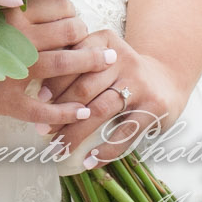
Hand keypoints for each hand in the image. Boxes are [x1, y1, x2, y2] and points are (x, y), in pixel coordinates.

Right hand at [0, 0, 115, 127]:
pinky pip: (48, 109)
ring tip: (108, 64)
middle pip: (69, 32)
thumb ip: (3, 7)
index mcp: (9, 13)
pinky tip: (84, 112)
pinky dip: (70, 113)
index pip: (58, 6)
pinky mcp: (9, 101)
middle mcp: (16, 38)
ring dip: (91, 64)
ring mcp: (14, 70)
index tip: (76, 20)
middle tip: (98, 43)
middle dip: (88, 37)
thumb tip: (30, 2)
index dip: (74, 13)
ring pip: (66, 64)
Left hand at [45, 27, 187, 167]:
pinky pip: (125, 133)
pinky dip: (105, 150)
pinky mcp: (152, 109)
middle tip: (41, 129)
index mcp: (104, 41)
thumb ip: (74, 60)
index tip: (38, 100)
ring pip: (100, 111)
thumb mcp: (100, 55)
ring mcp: (139, 85)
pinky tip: (89, 160)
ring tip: (59, 148)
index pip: (74, 60)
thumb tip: (35, 85)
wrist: (166, 79)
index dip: (54, 81)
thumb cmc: (119, 69)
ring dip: (76, 132)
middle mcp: (122, 59)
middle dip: (60, 110)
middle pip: (84, 87)